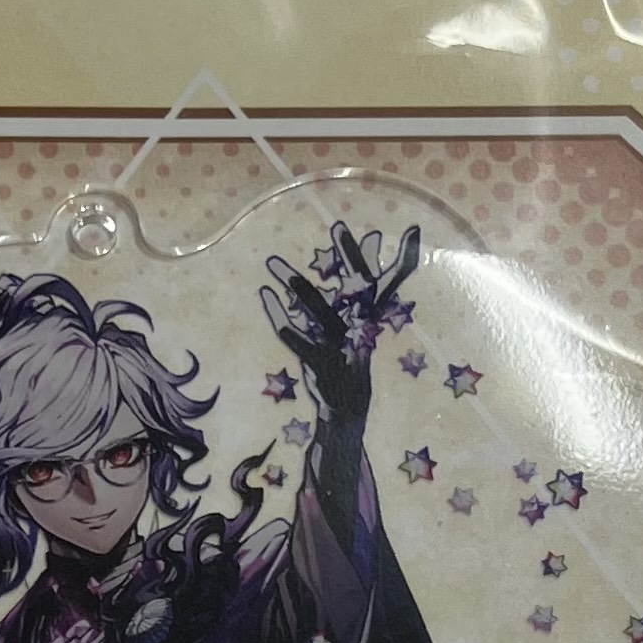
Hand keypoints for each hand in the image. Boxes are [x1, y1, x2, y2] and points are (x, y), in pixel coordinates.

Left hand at [260, 218, 421, 423]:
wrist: (345, 414)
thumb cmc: (350, 366)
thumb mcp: (360, 329)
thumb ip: (362, 290)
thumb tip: (372, 245)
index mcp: (368, 321)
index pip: (376, 282)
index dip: (374, 259)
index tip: (375, 231)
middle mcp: (359, 330)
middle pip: (357, 288)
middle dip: (351, 257)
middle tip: (341, 227)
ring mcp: (338, 347)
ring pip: (319, 309)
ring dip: (296, 283)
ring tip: (273, 262)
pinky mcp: (319, 364)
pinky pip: (295, 337)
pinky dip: (279, 315)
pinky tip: (266, 294)